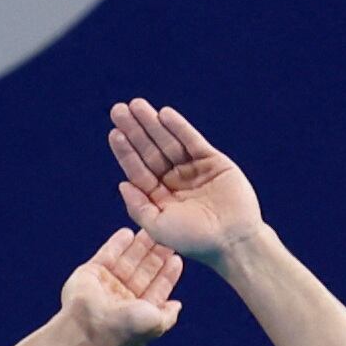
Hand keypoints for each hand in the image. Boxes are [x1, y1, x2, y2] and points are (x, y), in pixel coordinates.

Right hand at [58, 229, 182, 345]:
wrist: (90, 327)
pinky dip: (117, 243)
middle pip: (143, 271)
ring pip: (126, 260)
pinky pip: (107, 254)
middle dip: (155, 255)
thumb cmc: (124, 328)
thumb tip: (176, 305)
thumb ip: (169, 315)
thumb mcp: (157, 324)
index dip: (166, 274)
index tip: (176, 258)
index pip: (156, 288)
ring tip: (150, 230)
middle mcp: (122, 298)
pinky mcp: (90, 273)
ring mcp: (105, 284)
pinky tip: (127, 233)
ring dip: (139, 246)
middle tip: (166, 238)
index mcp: (137, 310)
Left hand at [110, 99, 261, 263]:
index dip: (125, 151)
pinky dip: (179, 127)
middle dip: (134, 130)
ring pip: (168, 142)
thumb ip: (138, 206)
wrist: (231, 240)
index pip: (138, 169)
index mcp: (159, 196)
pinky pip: (192, 141)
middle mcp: (174, 180)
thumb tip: (122, 183)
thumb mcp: (157, 226)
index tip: (114, 133)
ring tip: (136, 105)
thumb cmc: (193, 240)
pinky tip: (164, 114)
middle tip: (118, 110)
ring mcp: (193, 169)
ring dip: (152, 123)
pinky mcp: (213, 161)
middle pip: (149, 151)